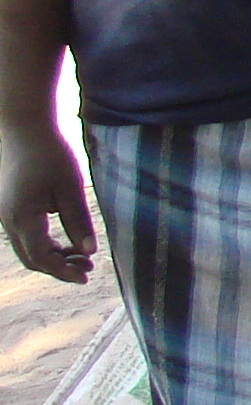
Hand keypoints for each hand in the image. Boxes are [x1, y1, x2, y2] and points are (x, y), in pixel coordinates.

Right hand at [1, 121, 92, 282]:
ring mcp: (5, 216)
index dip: (63, 271)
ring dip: (52, 258)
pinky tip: (67, 244)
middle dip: (59, 268)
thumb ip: (79, 220)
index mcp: (22, 217)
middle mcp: (8, 221)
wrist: (22, 129)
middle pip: (31, 259)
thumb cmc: (49, 154)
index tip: (87, 276)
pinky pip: (25, 237)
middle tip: (89, 268)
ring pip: (27, 249)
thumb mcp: (70, 187)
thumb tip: (89, 251)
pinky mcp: (10, 210)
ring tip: (83, 257)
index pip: (41, 258)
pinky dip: (45, 245)